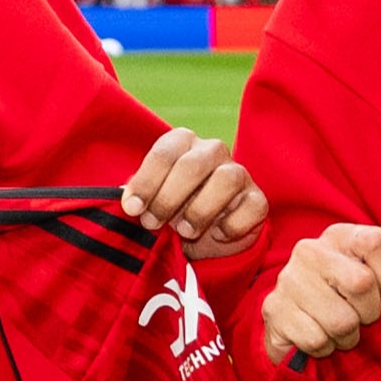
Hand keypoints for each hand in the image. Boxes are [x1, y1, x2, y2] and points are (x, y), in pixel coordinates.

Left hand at [122, 125, 265, 255]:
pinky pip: (250, 207)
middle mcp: (212, 151)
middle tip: (152, 224)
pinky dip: (230, 226)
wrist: (207, 237)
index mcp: (182, 143)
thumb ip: (136, 197)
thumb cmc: (172, 210)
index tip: (132, 209)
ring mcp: (239, 173)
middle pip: (192, 165)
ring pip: (226, 179)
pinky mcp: (258, 199)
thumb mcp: (150, 202)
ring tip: (184, 231)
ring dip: (199, 211)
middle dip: (168, 198)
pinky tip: (216, 235)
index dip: (146, 182)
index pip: (164, 152)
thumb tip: (122, 199)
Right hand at [262, 221, 380, 363]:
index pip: (378, 242)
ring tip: (339, 329)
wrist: (293, 322)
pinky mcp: (273, 310)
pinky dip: (326, 347)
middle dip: (369, 312)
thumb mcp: (372, 275)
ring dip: (348, 335)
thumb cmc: (343, 299)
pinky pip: (317, 340)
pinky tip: (320, 336)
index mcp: (339, 235)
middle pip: (361, 283)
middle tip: (360, 315)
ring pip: (341, 320)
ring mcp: (288, 280)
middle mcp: (309, 250)